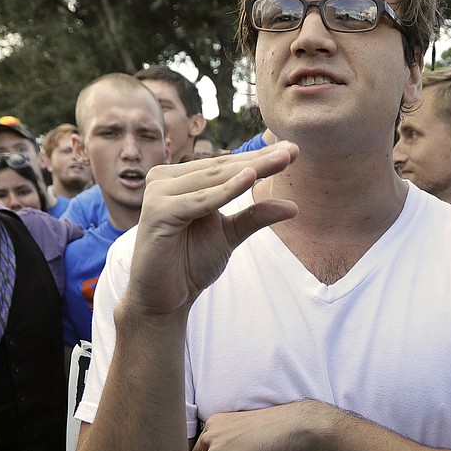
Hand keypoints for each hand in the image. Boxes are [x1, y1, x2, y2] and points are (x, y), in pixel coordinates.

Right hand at [123, 142, 298, 318]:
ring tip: (282, 160)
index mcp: (181, 179)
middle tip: (293, 150)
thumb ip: (254, 217)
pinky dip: (226, 191)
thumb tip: (293, 206)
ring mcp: (158, 193)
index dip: (260, 158)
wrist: (164, 299)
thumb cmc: (190, 264)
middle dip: (260, 160)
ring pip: (213, 180)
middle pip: (221, 168)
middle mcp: (165, 179)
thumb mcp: (229, 235)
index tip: (294, 151)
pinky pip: (200, 201)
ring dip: (250, 169)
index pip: (226, 166)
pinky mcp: (156, 211)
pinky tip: (251, 178)